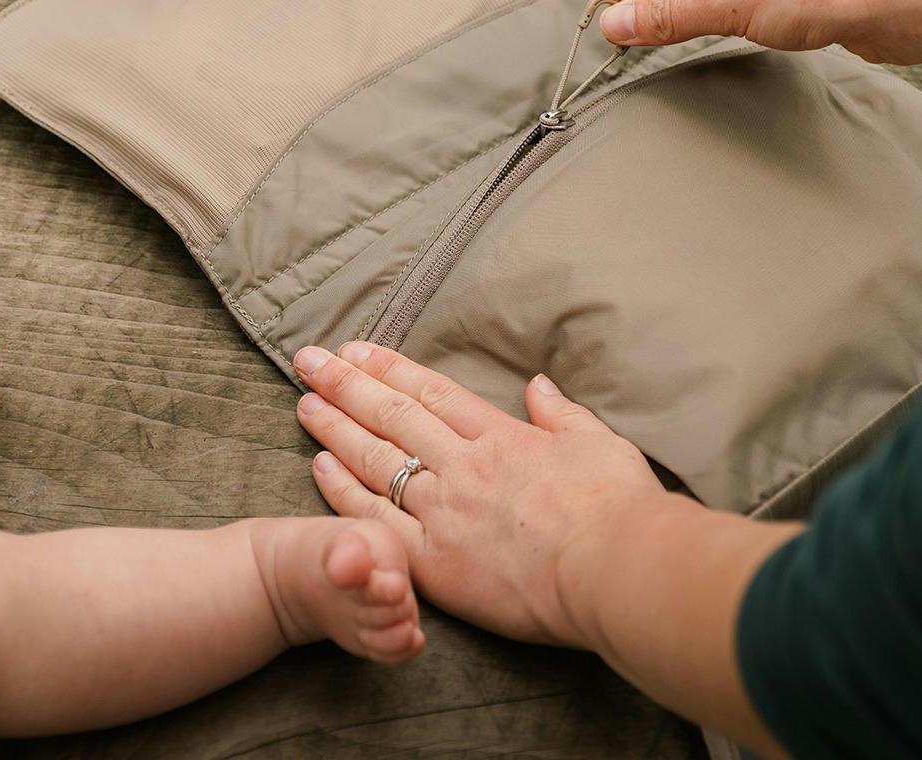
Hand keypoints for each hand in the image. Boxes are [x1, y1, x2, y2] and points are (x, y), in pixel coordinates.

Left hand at [292, 341, 664, 647]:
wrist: (617, 569)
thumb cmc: (618, 506)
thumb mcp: (599, 442)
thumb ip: (562, 412)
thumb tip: (539, 384)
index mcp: (501, 435)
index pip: (432, 392)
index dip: (389, 368)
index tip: (356, 350)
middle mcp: (464, 465)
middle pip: (393, 415)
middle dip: (346, 384)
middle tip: (309, 361)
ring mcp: (444, 510)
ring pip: (376, 458)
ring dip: (335, 427)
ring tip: (303, 402)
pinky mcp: (434, 560)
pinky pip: (376, 519)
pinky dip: (343, 491)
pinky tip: (318, 467)